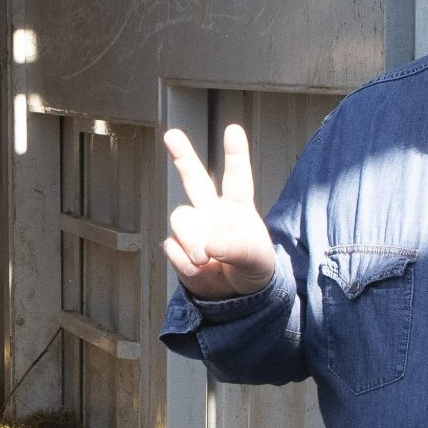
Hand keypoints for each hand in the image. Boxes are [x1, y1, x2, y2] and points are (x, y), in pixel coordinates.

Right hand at [162, 125, 277, 300]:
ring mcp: (194, 229)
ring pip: (180, 219)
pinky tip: (198, 270)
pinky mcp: (179, 248)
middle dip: (182, 156)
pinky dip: (182, 261)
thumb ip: (236, 249)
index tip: (233, 130)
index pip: (237, 179)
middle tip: (171, 134)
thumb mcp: (257, 260)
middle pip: (194, 179)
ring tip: (204, 260)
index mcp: (237, 209)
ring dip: (190, 240)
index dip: (235, 155)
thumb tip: (208, 246)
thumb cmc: (253, 268)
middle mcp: (212, 212)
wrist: (236, 297)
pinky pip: (171, 246)